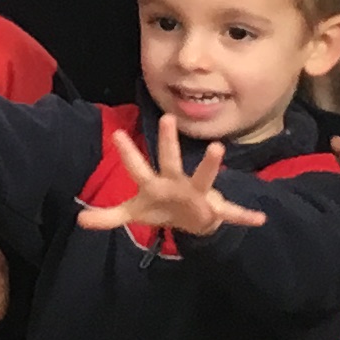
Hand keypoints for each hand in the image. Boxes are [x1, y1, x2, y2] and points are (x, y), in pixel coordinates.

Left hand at [76, 115, 261, 239]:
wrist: (192, 221)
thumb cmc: (161, 208)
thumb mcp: (133, 213)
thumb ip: (107, 216)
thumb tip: (79, 221)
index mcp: (155, 183)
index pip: (137, 166)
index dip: (127, 153)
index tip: (116, 135)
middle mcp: (177, 183)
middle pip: (170, 161)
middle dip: (167, 142)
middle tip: (165, 118)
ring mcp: (197, 194)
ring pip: (204, 178)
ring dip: (209, 165)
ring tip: (217, 148)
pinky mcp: (215, 210)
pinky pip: (232, 214)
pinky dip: (245, 216)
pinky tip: (259, 218)